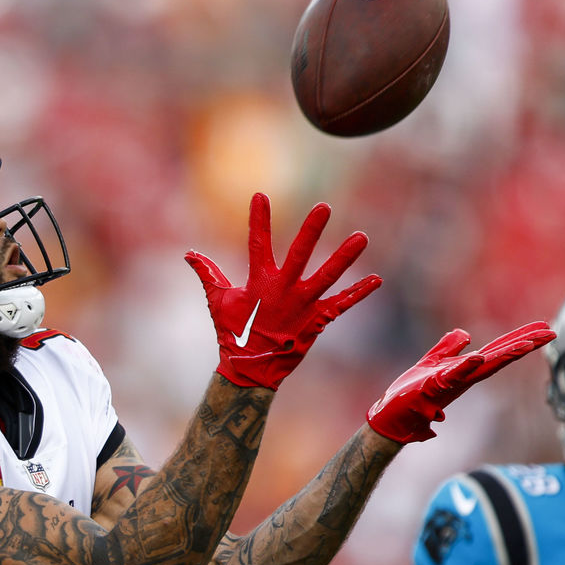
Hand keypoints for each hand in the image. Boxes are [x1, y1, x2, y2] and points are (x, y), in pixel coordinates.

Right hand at [186, 193, 381, 389]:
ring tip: (362, 237)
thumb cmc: (233, 333)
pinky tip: (376, 280)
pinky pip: (341, 305)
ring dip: (345, 257)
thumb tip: (188, 254)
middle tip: (324, 207)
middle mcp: (284, 289)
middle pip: (300, 254)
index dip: (259, 219)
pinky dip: (358, 293)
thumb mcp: (218, 301)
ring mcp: (303, 305)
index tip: (260, 195)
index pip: (258, 243)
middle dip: (311, 230)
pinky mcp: (317, 320)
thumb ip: (207, 274)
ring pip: (328, 277)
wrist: (252, 370)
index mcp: (260, 282)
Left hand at [366, 321, 555, 443]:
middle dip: (524, 345)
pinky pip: (451, 376)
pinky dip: (465, 367)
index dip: (520, 339)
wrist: (390, 418)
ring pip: (483, 368)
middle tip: (551, 333)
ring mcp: (450, 383)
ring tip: (527, 344)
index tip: (544, 329)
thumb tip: (465, 334)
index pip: (498, 352)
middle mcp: (463, 378)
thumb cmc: (410, 394)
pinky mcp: (431, 388)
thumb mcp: (431, 362)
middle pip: (499, 358)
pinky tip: (479, 357)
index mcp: (465, 370)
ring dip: (504, 356)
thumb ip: (448, 349)